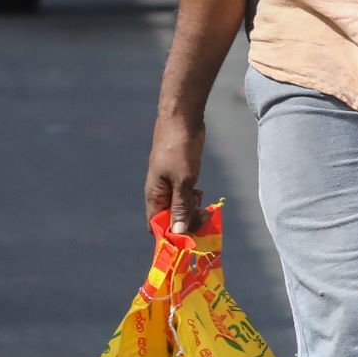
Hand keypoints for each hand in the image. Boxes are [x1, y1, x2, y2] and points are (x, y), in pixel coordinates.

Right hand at [145, 110, 206, 234]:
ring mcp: (169, 185)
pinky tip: (201, 194)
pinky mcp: (179, 177)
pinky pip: (184, 197)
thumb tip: (178, 233)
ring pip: (180, 208)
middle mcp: (159, 194)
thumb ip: (181, 207)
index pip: (157, 226)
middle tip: (202, 215)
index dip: (171, 235)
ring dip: (192, 211)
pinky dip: (193, 199)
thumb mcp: (183, 180)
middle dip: (186, 222)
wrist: (182, 119)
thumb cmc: (179, 149)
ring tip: (202, 203)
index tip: (189, 237)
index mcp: (154, 197)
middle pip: (170, 220)